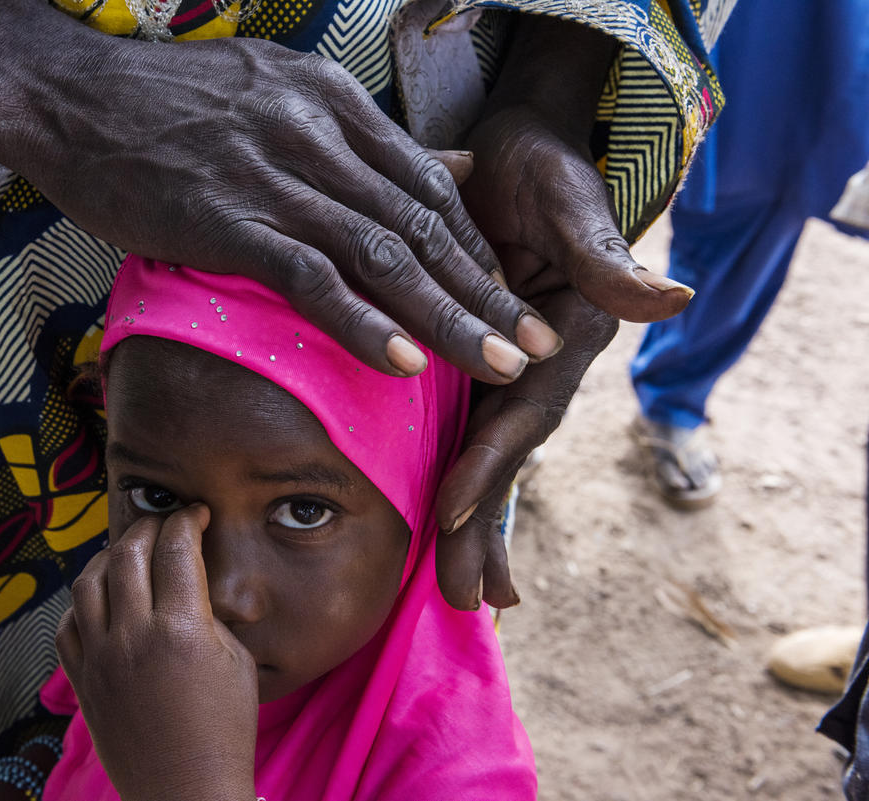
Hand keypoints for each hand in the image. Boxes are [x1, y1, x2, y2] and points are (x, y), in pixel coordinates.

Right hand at [0, 0, 563, 381]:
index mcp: (331, 103)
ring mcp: (272, 173)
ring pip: (382, 254)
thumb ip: (356, 139)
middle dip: (486, 291)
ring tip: (496, 366)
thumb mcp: (273, 95)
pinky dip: (363, 321)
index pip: (427, 184)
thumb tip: (443, 169)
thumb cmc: (162, 105)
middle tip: (536, 345)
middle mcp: (317, 132)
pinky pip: (311, 275)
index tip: (512, 297)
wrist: (65, 92)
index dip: (476, 248)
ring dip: (447, 316)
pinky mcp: (226, 216)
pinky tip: (404, 362)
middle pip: (422, 223)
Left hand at [56, 505, 257, 800]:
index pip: (176, 549)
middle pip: (128, 554)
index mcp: (182, 630)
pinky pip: (68, 624)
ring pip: (88, 582)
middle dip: (148, 528)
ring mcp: (101, 659)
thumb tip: (191, 581)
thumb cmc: (224, 729)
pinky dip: (82, 602)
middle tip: (164, 526)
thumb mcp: (237, 661)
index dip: (187, 521)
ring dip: (109, 558)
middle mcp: (134, 637)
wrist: (186, 789)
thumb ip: (210, 614)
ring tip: (128, 555)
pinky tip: (103, 599)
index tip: (196, 515)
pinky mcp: (82, 682)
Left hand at [431, 17, 693, 608]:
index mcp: (564, 340)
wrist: (522, 156)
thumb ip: (608, 258)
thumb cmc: (548, 172)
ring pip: (487, 457)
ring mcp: (507, 372)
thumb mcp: (574, 205)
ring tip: (460, 594)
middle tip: (465, 599)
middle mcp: (539, 368)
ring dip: (473, 524)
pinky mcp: (476, 364)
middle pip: (508, 456)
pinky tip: (443, 526)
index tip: (451, 511)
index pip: (524, 413)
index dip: (490, 461)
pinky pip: (462, 429)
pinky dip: (458, 478)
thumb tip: (669, 296)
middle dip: (486, 527)